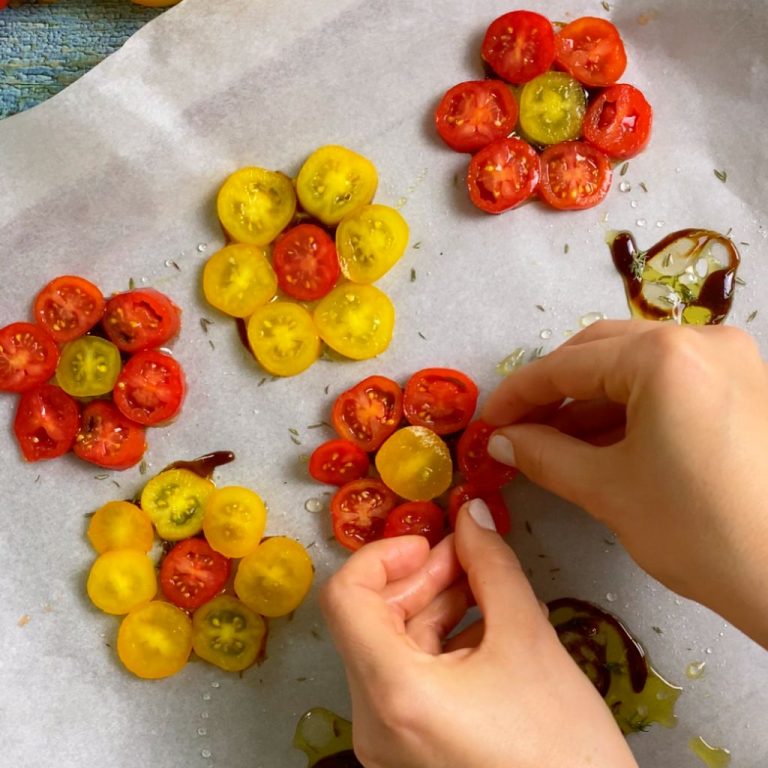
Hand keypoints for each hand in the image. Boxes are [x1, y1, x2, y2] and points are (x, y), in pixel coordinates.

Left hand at [321, 503, 638, 767]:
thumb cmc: (562, 753)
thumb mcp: (528, 640)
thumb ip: (492, 566)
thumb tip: (472, 518)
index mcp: (393, 695)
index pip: (346, 598)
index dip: (382, 555)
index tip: (425, 541)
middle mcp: (376, 724)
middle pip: (371, 621)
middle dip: (419, 577)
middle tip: (465, 553)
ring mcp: (389, 743)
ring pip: (391, 648)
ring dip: (432, 606)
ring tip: (481, 585)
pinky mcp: (409, 751)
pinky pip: (407, 679)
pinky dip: (438, 643)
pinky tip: (482, 626)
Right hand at [482, 319, 767, 647]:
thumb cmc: (700, 532)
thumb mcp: (608, 490)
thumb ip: (544, 454)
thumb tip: (501, 440)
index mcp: (663, 356)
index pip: (567, 365)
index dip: (518, 394)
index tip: (487, 421)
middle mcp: (702, 340)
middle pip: (601, 352)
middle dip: (553, 390)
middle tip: (517, 428)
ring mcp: (732, 360)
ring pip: (637, 366)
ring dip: (590, 400)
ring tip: (553, 441)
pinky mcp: (748, 386)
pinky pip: (671, 383)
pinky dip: (630, 407)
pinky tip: (601, 441)